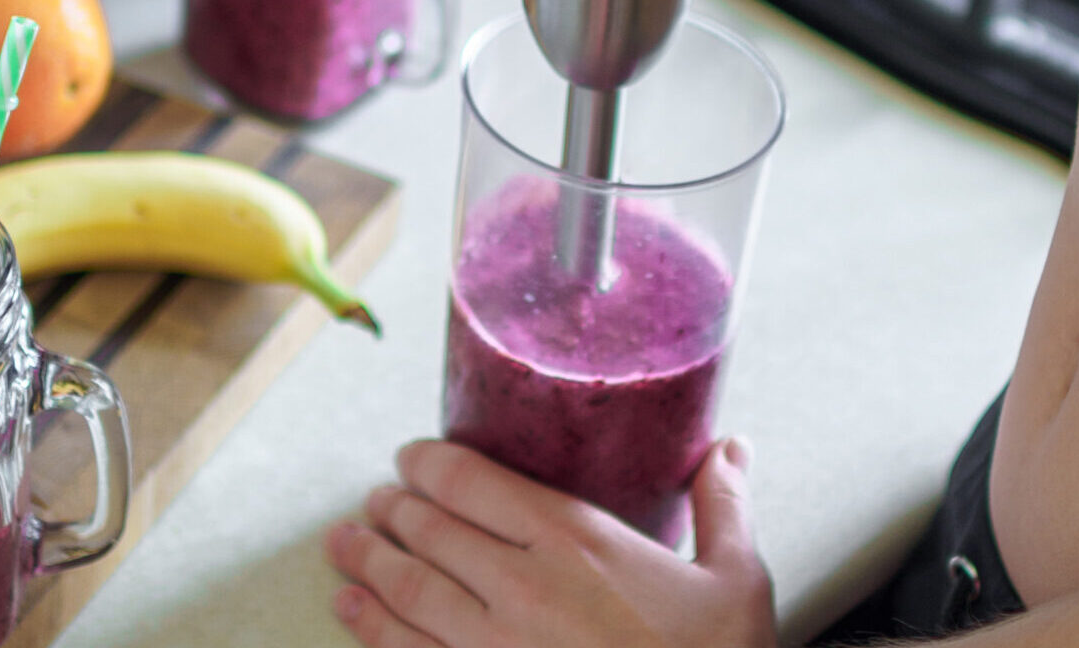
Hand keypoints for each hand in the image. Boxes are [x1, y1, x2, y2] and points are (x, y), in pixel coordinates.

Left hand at [324, 438, 775, 647]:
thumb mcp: (736, 578)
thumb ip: (724, 504)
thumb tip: (731, 449)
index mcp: (574, 539)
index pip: (470, 481)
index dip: (427, 463)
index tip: (409, 458)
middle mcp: (520, 586)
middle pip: (428, 531)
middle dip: (392, 510)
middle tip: (374, 501)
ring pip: (407, 591)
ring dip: (366, 563)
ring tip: (342, 544)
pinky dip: (370, 631)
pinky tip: (350, 615)